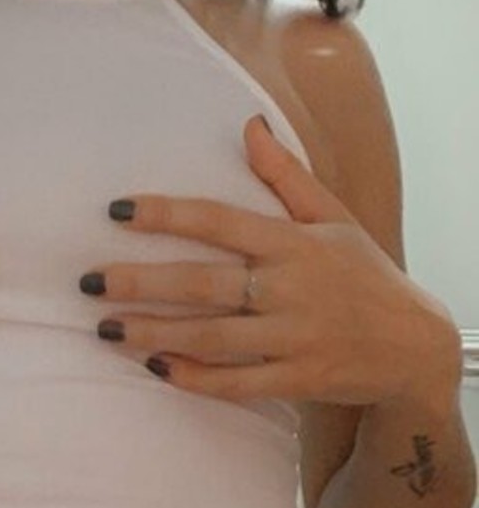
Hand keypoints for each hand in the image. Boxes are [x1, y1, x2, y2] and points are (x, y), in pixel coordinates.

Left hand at [81, 114, 457, 407]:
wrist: (417, 348)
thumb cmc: (365, 274)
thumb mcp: (333, 218)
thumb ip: (286, 175)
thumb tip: (250, 124)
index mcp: (294, 243)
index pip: (220, 221)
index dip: (167, 214)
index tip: (118, 210)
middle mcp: (291, 289)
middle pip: (205, 283)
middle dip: (142, 282)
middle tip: (89, 281)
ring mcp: (294, 338)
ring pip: (212, 336)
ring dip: (154, 333)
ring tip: (105, 328)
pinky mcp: (297, 379)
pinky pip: (237, 382)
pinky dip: (194, 377)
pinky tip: (155, 367)